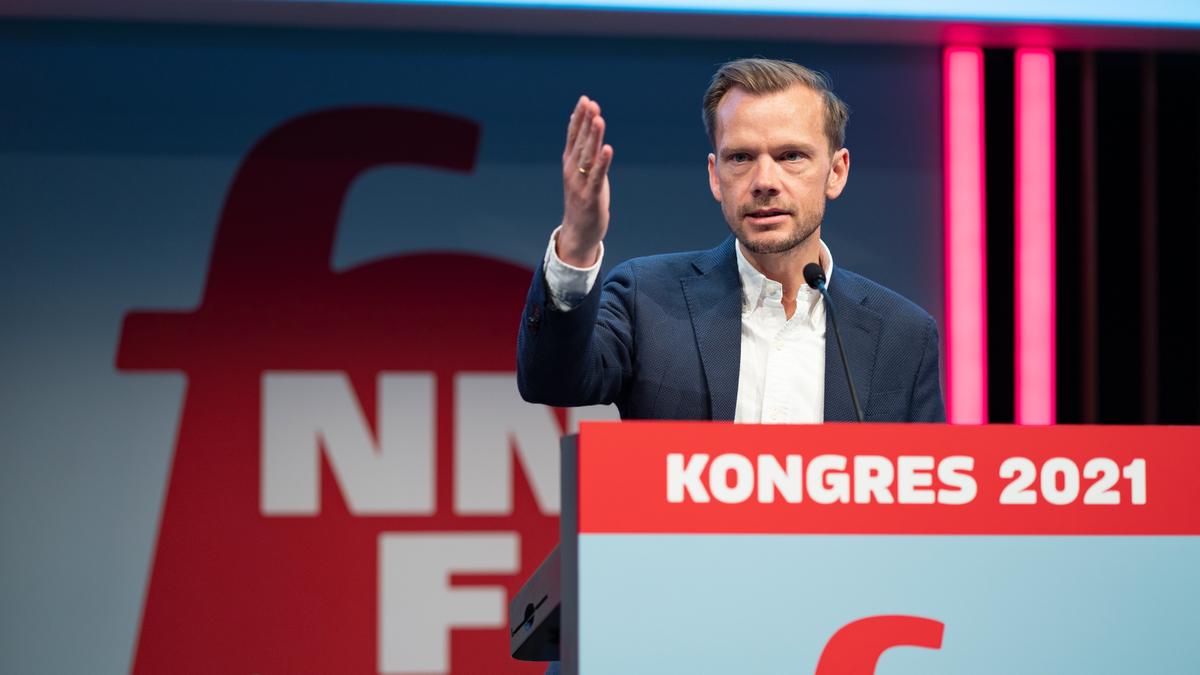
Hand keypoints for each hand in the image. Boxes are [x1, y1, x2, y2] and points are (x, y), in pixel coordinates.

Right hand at [557, 95, 613, 266]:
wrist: (577, 233)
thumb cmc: (582, 199)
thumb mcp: (580, 173)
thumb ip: (581, 151)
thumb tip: (582, 126)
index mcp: (569, 163)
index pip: (573, 136)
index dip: (579, 118)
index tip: (585, 99)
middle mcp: (572, 171)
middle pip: (580, 142)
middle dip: (586, 122)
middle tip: (591, 103)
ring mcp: (580, 184)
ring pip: (587, 156)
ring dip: (593, 137)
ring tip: (598, 119)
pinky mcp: (591, 197)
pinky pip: (597, 176)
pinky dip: (603, 162)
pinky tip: (608, 149)